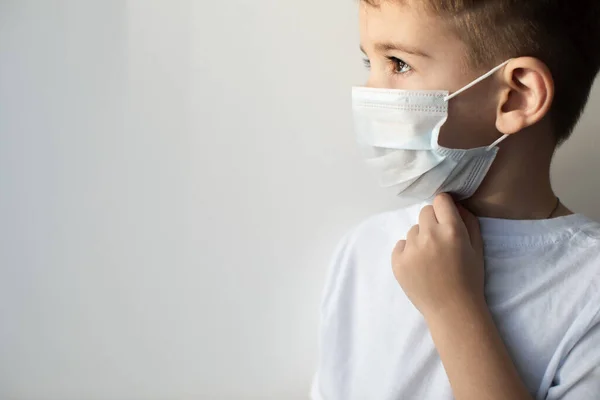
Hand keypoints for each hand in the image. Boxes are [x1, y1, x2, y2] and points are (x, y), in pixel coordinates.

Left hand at [392, 193, 485, 319]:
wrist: (452, 310)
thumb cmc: (469, 279)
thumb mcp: (477, 248)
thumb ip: (468, 221)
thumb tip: (455, 203)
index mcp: (451, 231)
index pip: (441, 200)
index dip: (444, 207)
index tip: (446, 217)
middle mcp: (429, 236)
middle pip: (425, 212)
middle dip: (433, 222)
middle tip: (440, 241)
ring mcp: (411, 249)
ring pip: (413, 230)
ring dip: (421, 238)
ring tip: (431, 259)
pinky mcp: (397, 261)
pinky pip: (401, 245)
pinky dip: (408, 252)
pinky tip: (419, 267)